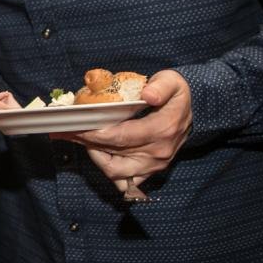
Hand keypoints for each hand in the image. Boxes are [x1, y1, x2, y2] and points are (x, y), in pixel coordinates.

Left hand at [53, 69, 192, 191]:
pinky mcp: (152, 170)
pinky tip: (98, 153)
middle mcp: (158, 152)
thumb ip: (160, 86)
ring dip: (96, 158)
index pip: (120, 137)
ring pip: (116, 172)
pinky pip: (127, 180)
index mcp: (161, 130)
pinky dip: (110, 170)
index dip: (94, 135)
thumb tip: (148, 94)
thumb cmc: (177, 94)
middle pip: (113, 155)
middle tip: (67, 132)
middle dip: (86, 143)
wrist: (195, 110)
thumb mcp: (172, 82)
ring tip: (81, 140)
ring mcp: (155, 164)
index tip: (74, 128)